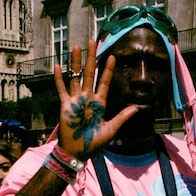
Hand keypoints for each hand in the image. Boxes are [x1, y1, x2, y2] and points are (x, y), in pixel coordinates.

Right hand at [53, 41, 137, 159]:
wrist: (77, 153)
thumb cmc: (94, 144)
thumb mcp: (111, 130)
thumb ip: (122, 117)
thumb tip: (136, 108)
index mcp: (99, 103)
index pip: (104, 82)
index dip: (108, 70)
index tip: (112, 56)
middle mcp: (87, 99)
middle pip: (89, 74)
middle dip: (91, 58)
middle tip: (92, 42)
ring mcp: (75, 101)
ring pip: (75, 77)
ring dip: (75, 62)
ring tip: (76, 47)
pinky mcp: (65, 106)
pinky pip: (62, 89)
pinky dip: (59, 78)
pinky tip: (58, 66)